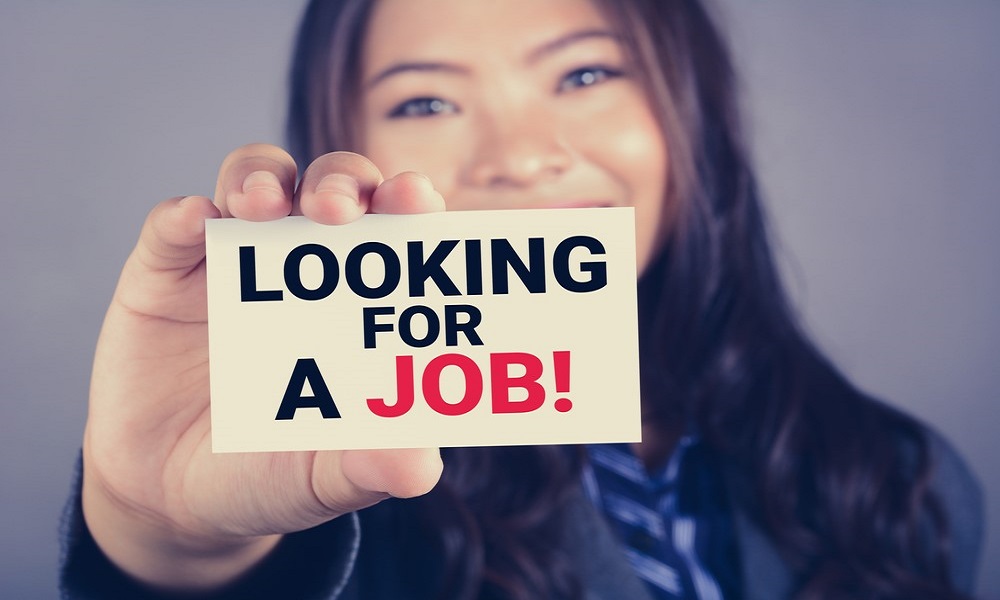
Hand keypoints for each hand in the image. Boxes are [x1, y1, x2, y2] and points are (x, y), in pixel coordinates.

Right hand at [82, 145, 444, 591]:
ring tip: (265, 203)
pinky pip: (170, 227)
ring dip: (264, 180)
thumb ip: (369, 468)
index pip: (396, 229)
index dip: (408, 202)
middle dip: (340, 182)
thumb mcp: (323, 479)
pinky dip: (183, 215)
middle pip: (330, 188)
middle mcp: (302, 267)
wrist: (173, 499)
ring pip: (255, 183)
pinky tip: (195, 221)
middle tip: (339, 206)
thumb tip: (421, 468)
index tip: (419, 200)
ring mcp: (231, 262)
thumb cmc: (270, 475)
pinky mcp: (162, 274)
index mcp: (359, 301)